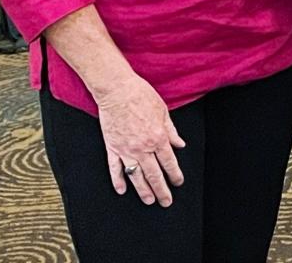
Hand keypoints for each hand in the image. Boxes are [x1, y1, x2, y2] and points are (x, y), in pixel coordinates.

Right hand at [96, 73, 185, 205]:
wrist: (118, 90)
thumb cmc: (142, 96)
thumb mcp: (163, 111)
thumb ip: (172, 131)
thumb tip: (180, 144)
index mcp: (158, 137)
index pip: (169, 161)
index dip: (175, 174)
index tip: (178, 182)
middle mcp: (143, 147)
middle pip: (154, 174)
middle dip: (161, 189)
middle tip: (166, 201)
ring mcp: (126, 149)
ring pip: (136, 176)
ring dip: (143, 190)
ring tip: (149, 200)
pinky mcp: (112, 147)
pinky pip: (115, 169)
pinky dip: (118, 181)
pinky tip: (122, 191)